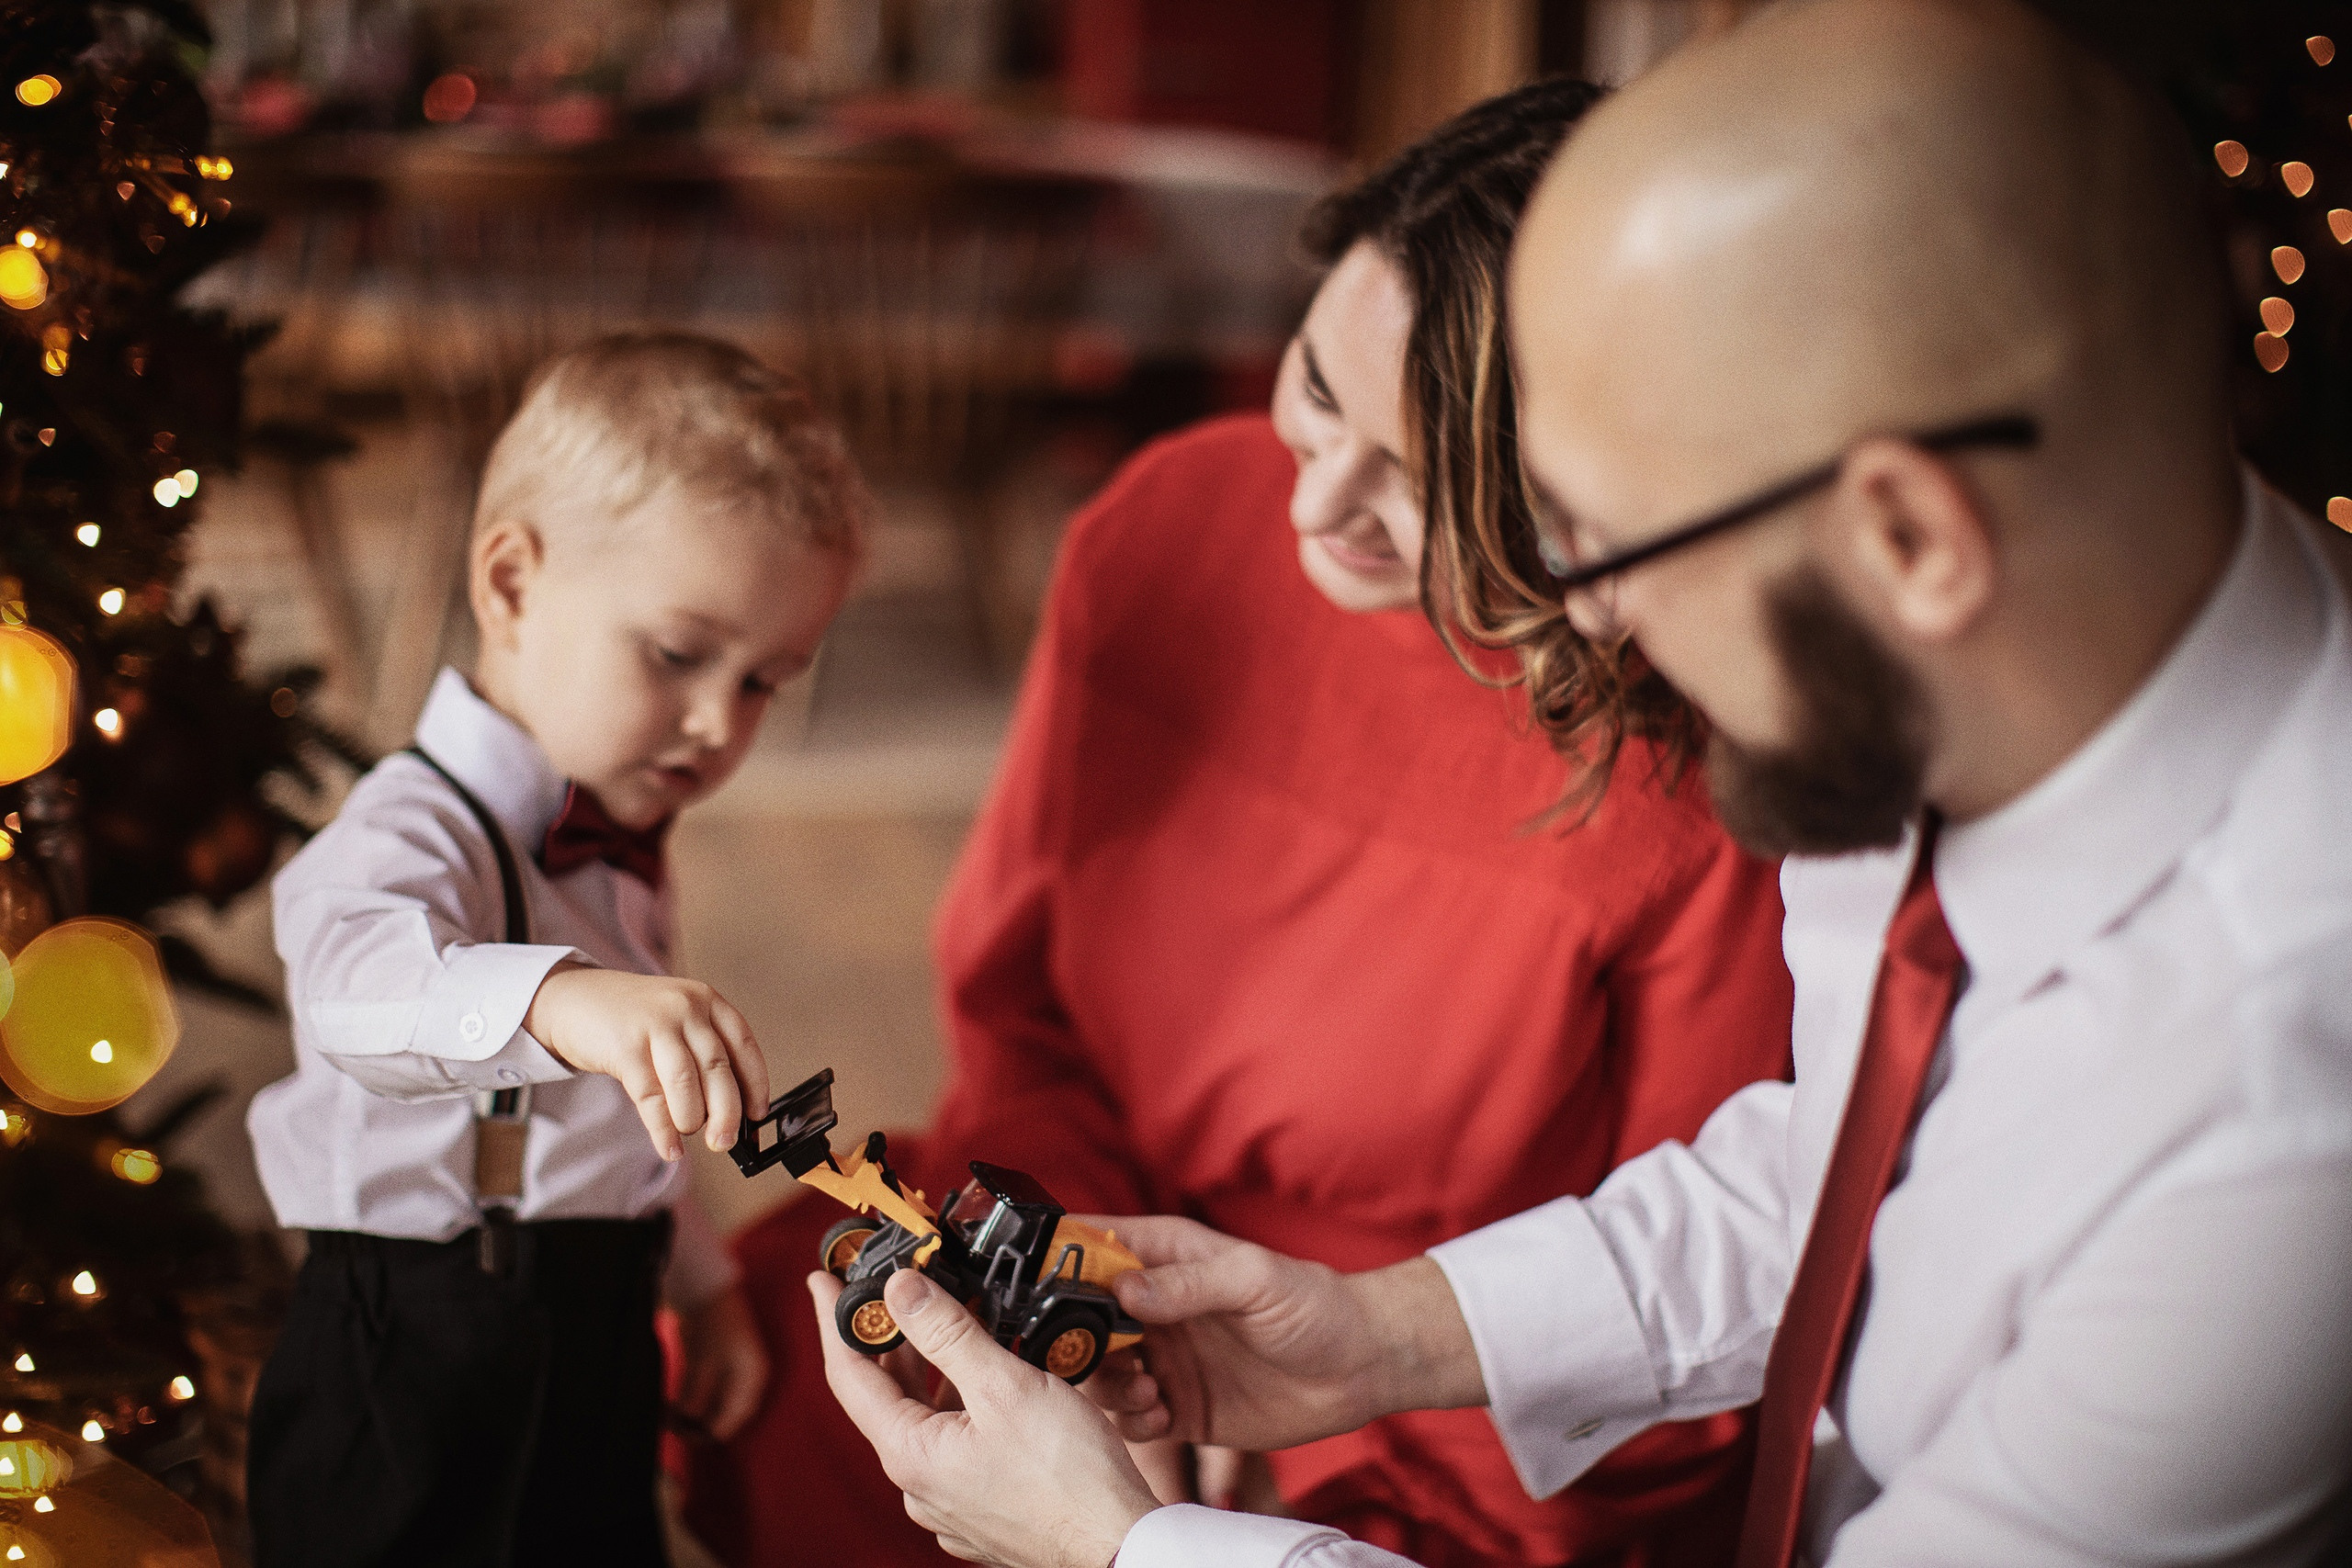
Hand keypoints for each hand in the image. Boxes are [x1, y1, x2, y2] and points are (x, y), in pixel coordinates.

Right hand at [522, 963, 771, 1159]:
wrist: (572, 999)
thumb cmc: (633, 1019)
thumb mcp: (676, 1020)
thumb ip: (701, 1053)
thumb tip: (727, 1112)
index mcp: (707, 1000)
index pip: (743, 1045)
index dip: (755, 1084)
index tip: (757, 1115)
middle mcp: (685, 1008)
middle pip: (718, 1068)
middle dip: (727, 1113)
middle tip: (725, 1142)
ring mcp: (654, 1024)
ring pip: (687, 1083)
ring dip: (693, 1119)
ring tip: (690, 1136)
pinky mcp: (624, 1046)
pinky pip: (651, 1097)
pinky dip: (663, 1129)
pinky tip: (669, 1148)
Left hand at [674, 1286, 769, 1441]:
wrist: (706, 1290)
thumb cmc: (712, 1322)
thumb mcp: (704, 1361)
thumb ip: (697, 1393)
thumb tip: (686, 1419)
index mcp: (753, 1377)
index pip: (738, 1416)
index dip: (713, 1430)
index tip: (689, 1436)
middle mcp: (747, 1380)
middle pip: (725, 1415)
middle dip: (699, 1424)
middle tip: (673, 1427)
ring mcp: (731, 1375)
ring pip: (712, 1408)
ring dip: (691, 1416)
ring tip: (667, 1417)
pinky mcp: (715, 1370)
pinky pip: (704, 1396)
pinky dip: (689, 1403)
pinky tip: (671, 1405)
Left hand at [813, 1269, 1160, 1567]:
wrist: (1119, 1546)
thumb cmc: (1071, 1478)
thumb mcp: (1005, 1386)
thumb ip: (947, 1332)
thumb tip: (900, 1288)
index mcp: (911, 1455)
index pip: (849, 1376)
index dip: (835, 1321)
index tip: (822, 1282)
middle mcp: (920, 1486)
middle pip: (887, 1397)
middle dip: (888, 1340)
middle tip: (891, 1291)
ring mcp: (950, 1502)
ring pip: (926, 1421)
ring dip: (931, 1370)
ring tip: (950, 1322)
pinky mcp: (982, 1510)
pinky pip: (956, 1446)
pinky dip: (960, 1404)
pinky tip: (988, 1382)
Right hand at [1082, 1216, 1485, 1453]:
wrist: (1361, 1367)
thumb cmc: (1315, 1305)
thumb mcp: (1255, 1279)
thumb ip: (1189, 1283)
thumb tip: (1123, 1287)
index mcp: (1164, 1255)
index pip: (1090, 1244)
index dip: (1056, 1261)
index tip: (1042, 1291)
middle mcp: (1154, 1304)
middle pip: (1078, 1315)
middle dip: (1073, 1340)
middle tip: (1101, 1359)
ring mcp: (1163, 1356)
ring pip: (1096, 1370)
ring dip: (1105, 1385)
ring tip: (1146, 1392)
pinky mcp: (1178, 1405)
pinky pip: (1129, 1417)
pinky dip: (1131, 1421)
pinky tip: (1161, 1416)